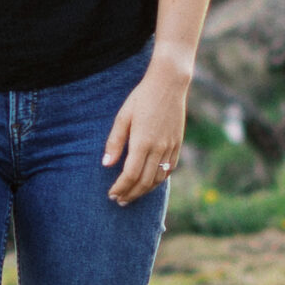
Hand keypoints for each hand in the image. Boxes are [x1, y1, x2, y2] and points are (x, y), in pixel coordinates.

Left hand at [101, 54, 188, 203]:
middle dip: (130, 194)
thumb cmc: (141, 98)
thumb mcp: (123, 116)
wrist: (169, 84)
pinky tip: (149, 184)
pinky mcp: (177, 144)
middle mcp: (158, 148)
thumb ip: (114, 142)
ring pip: (158, 179)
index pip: (130, 174)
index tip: (111, 194)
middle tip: (119, 200)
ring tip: (131, 196)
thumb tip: (106, 165)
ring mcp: (170, 147)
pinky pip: (169, 170)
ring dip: (144, 191)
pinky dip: (158, 181)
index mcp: (142, 142)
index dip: (120, 187)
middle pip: (144, 181)